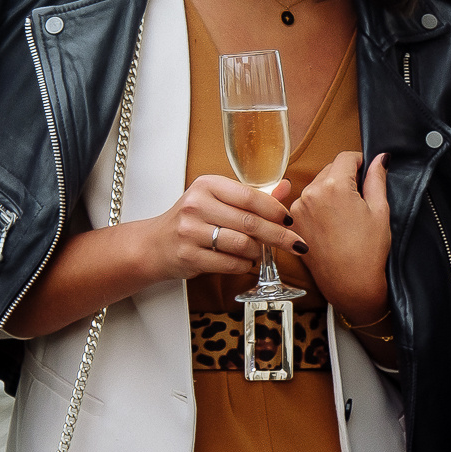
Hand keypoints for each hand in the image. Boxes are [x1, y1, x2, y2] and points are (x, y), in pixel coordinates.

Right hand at [147, 173, 294, 280]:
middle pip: (250, 222)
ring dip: (259, 252)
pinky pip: (230, 263)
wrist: (154, 244)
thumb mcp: (218, 200)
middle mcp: (197, 205)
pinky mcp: (189, 255)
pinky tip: (246, 263)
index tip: (290, 220)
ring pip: (242, 244)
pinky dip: (244, 265)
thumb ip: (251, 196)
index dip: (275, 210)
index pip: (250, 196)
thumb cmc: (191, 220)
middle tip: (297, 244)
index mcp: (207, 185)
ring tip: (260, 253)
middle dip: (279, 236)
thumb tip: (285, 187)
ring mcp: (191, 231)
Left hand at [289, 152, 391, 323]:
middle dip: (345, 177)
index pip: (345, 157)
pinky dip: (319, 206)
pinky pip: (307, 203)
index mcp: (334, 186)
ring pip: (317, 186)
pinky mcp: (293, 223)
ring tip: (346, 214)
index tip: (366, 170)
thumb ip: (377, 179)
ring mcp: (298, 209)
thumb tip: (381, 158)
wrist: (350, 284)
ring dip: (330, 191)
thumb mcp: (380, 210)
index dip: (359, 161)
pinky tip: (333, 224)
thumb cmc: (369, 251)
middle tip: (360, 197)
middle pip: (329, 170)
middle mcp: (310, 193)